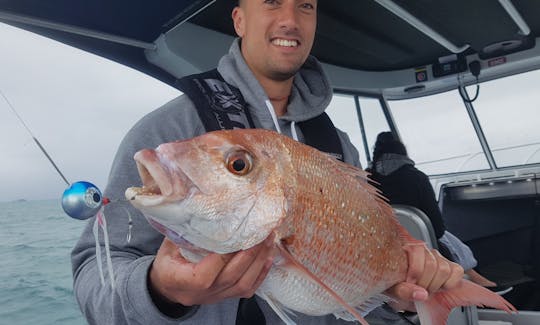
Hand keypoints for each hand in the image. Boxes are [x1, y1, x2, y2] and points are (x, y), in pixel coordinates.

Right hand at [149, 234, 275, 306]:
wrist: (167, 288)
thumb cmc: (166, 264)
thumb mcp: (167, 247)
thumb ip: (183, 232)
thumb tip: (197, 208)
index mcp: (183, 281)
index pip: (205, 274)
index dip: (223, 257)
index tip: (238, 236)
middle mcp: (201, 293)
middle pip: (231, 277)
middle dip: (251, 254)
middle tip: (263, 232)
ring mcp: (215, 298)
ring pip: (243, 284)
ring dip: (259, 262)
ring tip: (269, 241)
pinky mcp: (225, 298)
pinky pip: (247, 290)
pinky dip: (261, 274)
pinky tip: (268, 258)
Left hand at [385, 244, 463, 310]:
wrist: (407, 294)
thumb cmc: (398, 288)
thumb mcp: (394, 291)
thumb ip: (404, 291)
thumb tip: (421, 294)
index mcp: (405, 249)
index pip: (417, 251)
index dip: (415, 271)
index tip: (411, 283)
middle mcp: (423, 249)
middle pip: (431, 264)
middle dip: (425, 282)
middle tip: (418, 289)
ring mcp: (437, 257)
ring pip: (444, 269)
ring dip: (435, 284)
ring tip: (426, 288)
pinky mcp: (451, 266)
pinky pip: (457, 271)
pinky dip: (449, 284)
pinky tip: (438, 287)